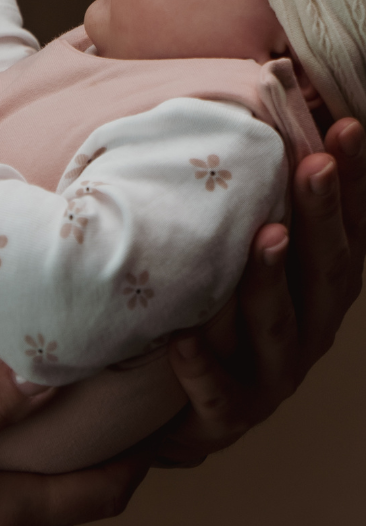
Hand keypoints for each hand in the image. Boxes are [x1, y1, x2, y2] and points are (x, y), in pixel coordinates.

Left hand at [154, 116, 365, 464]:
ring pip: (278, 330)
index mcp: (319, 289)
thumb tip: (264, 107)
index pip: (348, 231)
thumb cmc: (216, 313)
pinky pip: (217, 394)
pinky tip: (181, 339)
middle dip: (321, 217)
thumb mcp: (240, 254)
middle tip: (313, 165)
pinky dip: (200, 368)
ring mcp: (271, 377)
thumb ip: (255, 202)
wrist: (176, 415)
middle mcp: (310, 330)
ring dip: (271, 282)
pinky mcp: (226, 417)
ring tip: (265, 236)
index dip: (353, 183)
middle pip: (326, 273)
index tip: (345, 126)